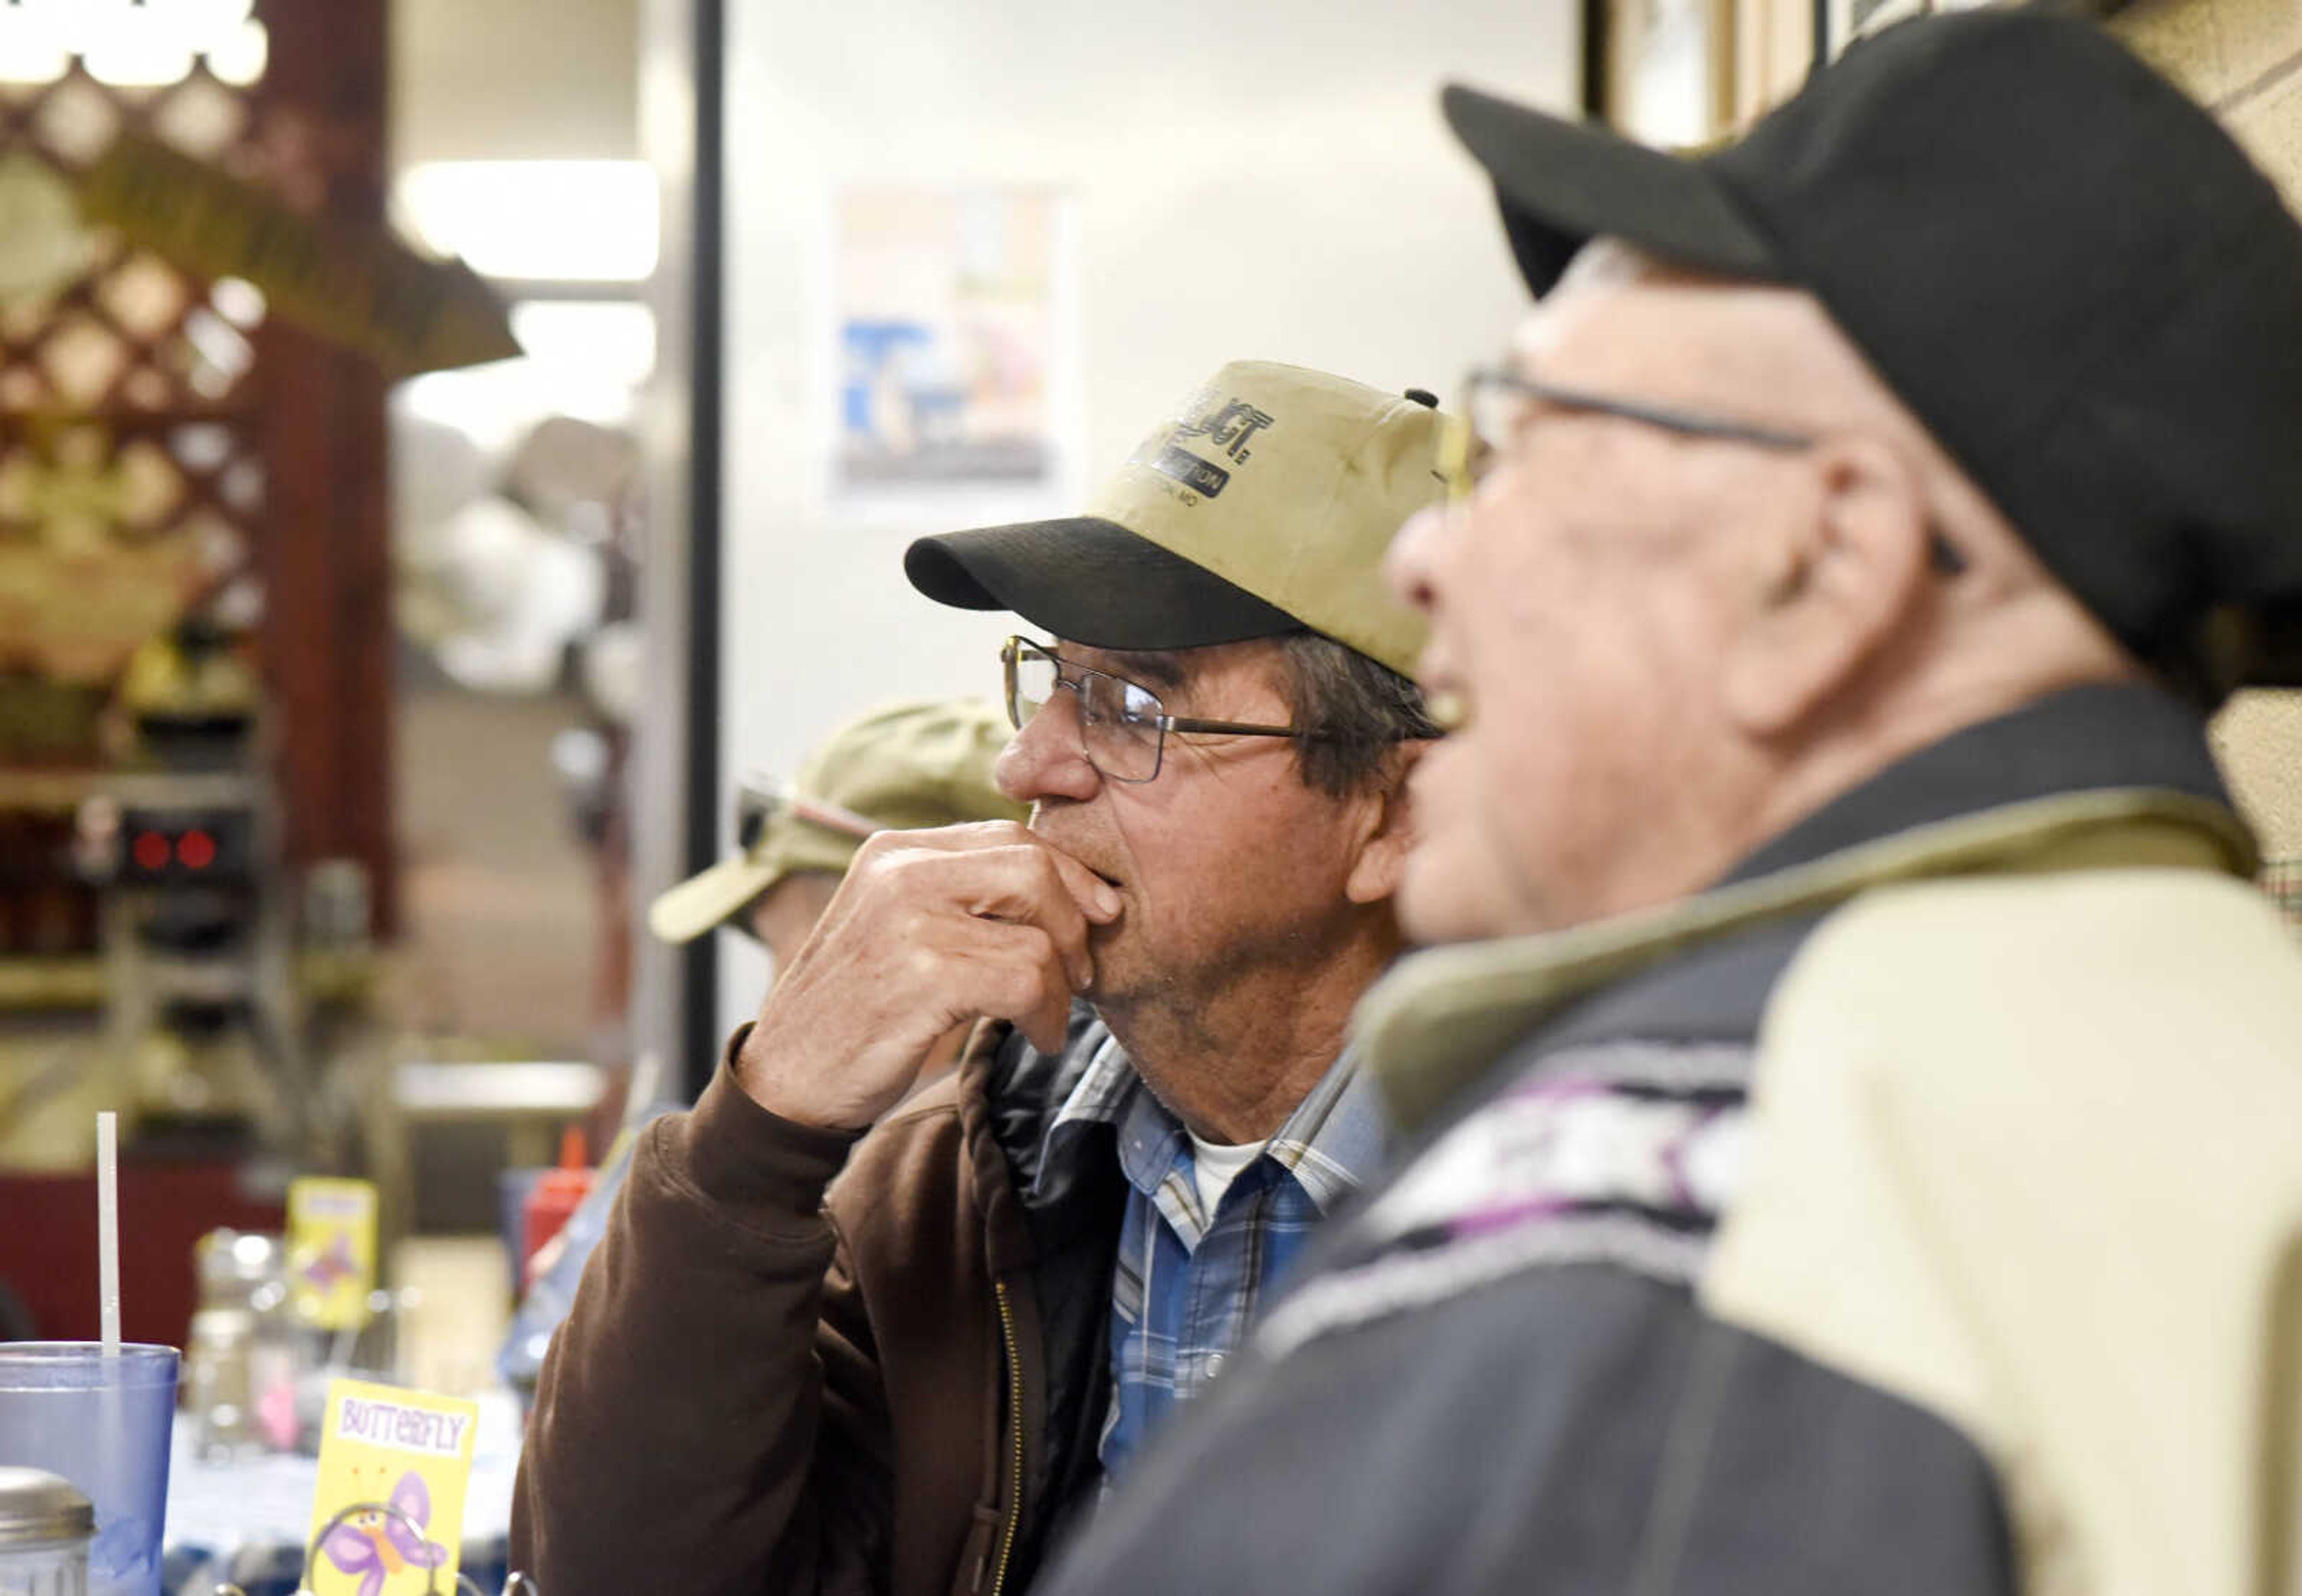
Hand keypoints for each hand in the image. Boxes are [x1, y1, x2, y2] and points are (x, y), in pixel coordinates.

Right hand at [734, 822, 1123, 1129]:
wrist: (787, 1081)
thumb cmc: (858, 1014)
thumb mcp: (902, 931)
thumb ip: (964, 899)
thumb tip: (1071, 893)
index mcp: (896, 851)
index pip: (1011, 836)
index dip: (1070, 876)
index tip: (1098, 915)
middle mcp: (900, 871)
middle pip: (1035, 868)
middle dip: (1075, 923)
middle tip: (1079, 974)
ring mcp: (910, 919)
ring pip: (1039, 932)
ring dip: (1062, 987)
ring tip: (1047, 1018)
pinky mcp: (924, 974)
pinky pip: (1027, 980)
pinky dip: (1047, 1015)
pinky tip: (1037, 1037)